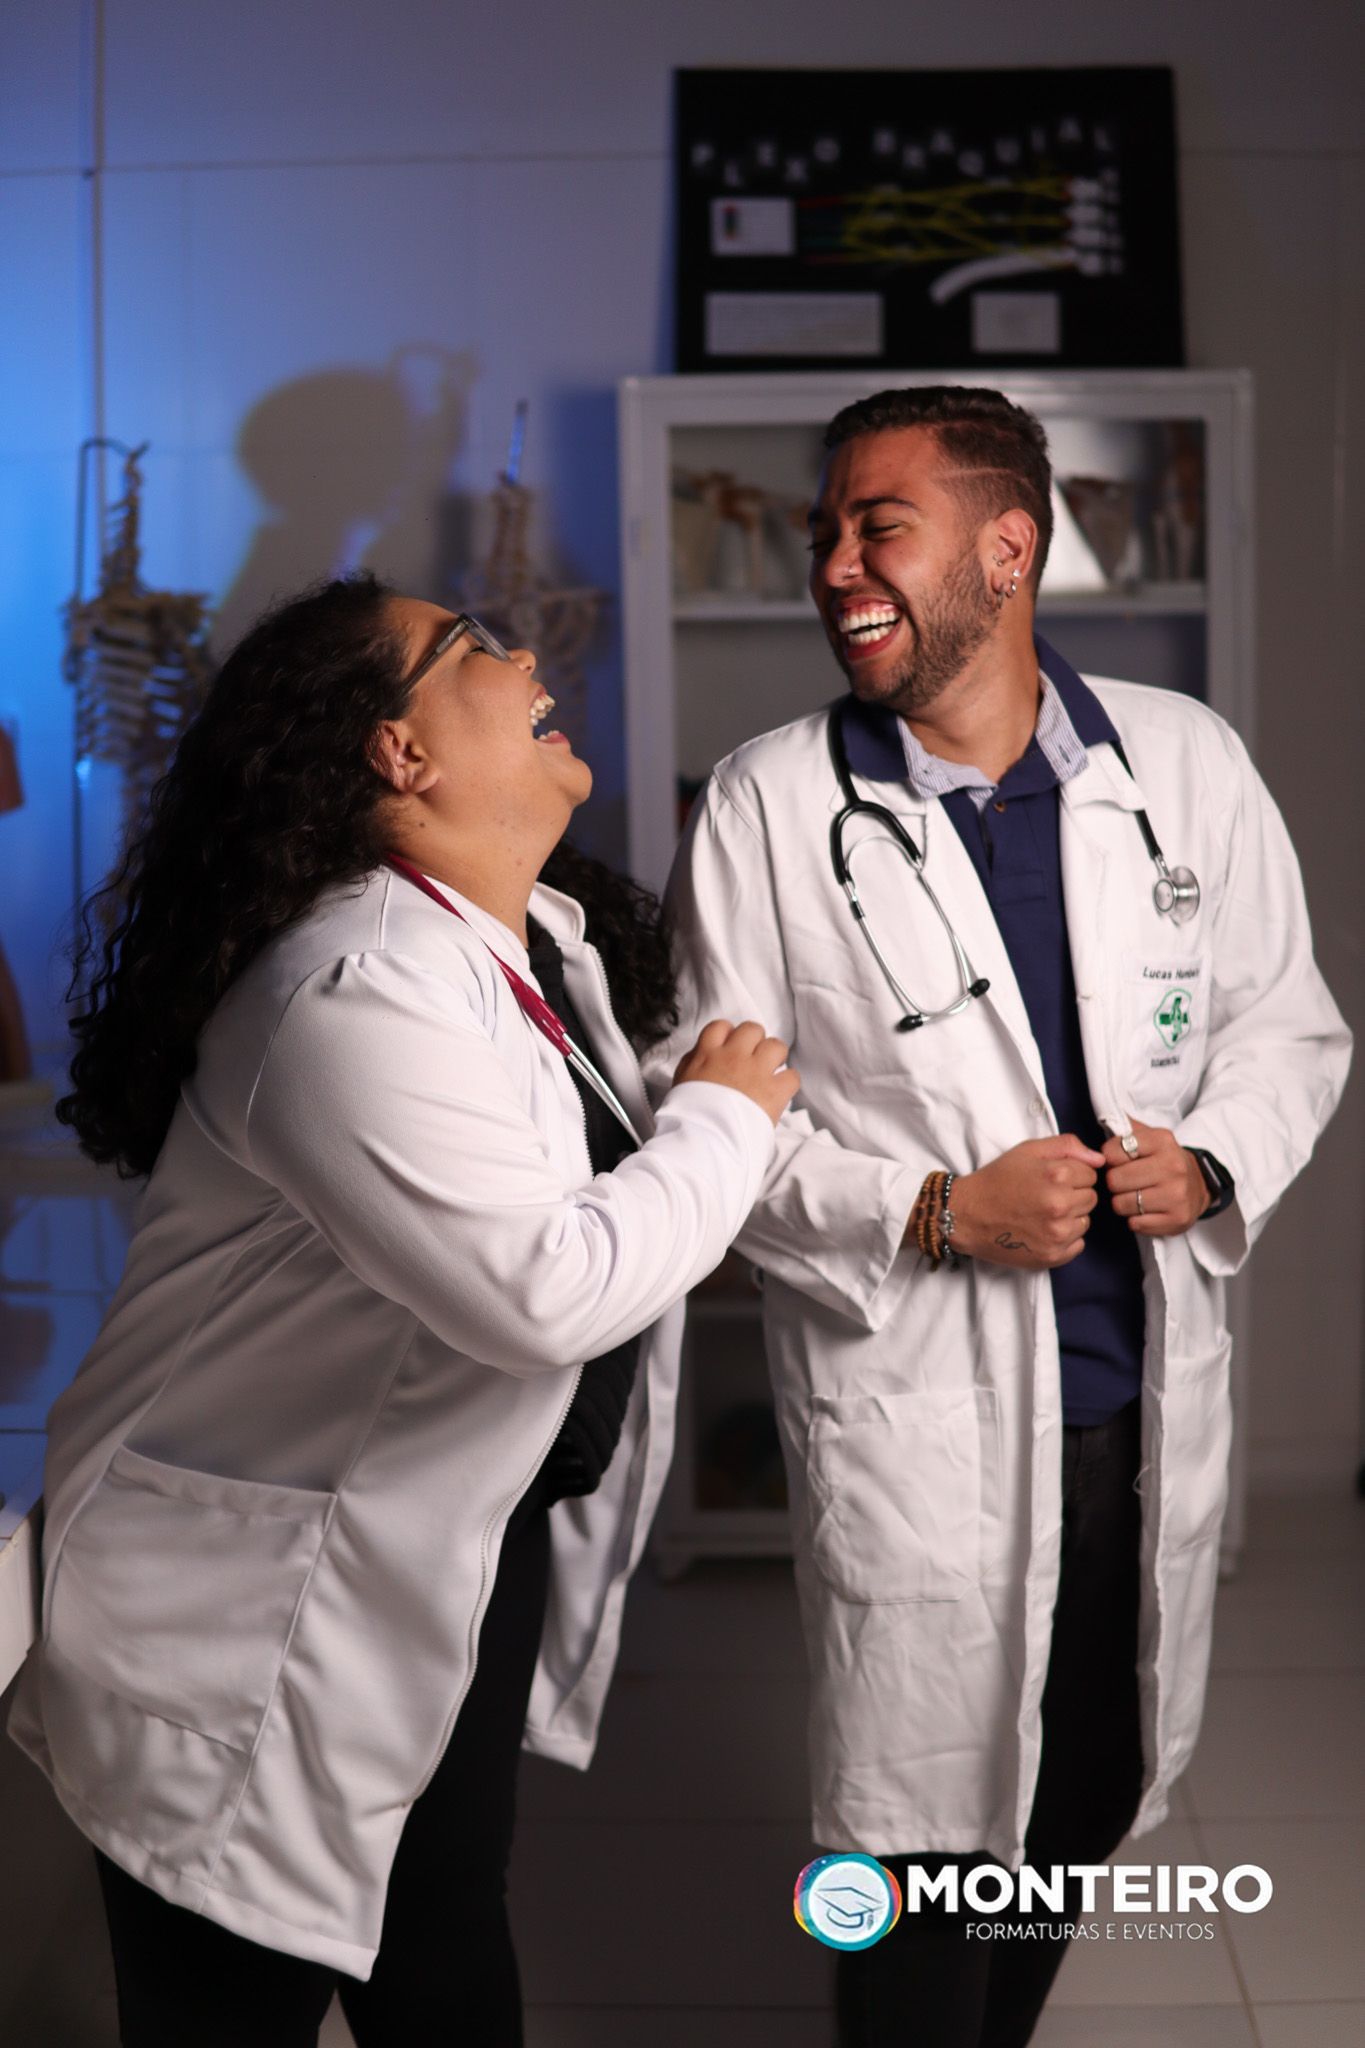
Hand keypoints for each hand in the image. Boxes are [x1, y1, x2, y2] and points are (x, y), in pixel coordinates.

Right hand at [672, 1018, 799, 1127]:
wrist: (703, 1140)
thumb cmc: (688, 1115)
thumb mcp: (680, 1081)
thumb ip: (693, 1061)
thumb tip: (702, 1053)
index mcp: (707, 1054)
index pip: (721, 1026)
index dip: (729, 1035)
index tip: (731, 1047)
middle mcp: (733, 1057)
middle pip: (752, 1029)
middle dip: (754, 1042)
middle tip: (752, 1060)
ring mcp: (756, 1072)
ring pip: (776, 1045)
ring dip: (774, 1057)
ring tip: (769, 1072)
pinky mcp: (774, 1091)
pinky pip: (792, 1076)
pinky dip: (788, 1083)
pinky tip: (779, 1092)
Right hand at [945, 1135, 1106, 1270]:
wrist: (966, 1215)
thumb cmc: (997, 1180)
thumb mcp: (1028, 1150)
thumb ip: (1067, 1146)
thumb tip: (1099, 1159)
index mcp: (1058, 1175)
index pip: (1090, 1173)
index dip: (1071, 1173)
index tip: (1050, 1178)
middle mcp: (1061, 1205)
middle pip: (1091, 1198)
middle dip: (1073, 1194)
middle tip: (1044, 1196)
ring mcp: (1058, 1233)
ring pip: (1085, 1221)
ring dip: (1070, 1217)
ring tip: (1042, 1213)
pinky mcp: (1053, 1255)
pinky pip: (1078, 1245)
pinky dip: (1065, 1238)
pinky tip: (1043, 1230)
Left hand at [1101, 1119, 1210, 1236]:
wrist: (1200, 1184)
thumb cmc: (1164, 1160)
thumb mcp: (1150, 1137)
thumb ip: (1126, 1128)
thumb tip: (1105, 1115)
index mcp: (1162, 1141)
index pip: (1113, 1151)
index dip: (1109, 1158)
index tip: (1118, 1161)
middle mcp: (1172, 1167)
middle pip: (1115, 1180)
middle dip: (1114, 1182)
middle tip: (1125, 1182)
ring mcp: (1177, 1195)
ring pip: (1122, 1204)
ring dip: (1122, 1203)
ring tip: (1134, 1196)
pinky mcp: (1177, 1219)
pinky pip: (1135, 1224)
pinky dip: (1135, 1219)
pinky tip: (1145, 1210)